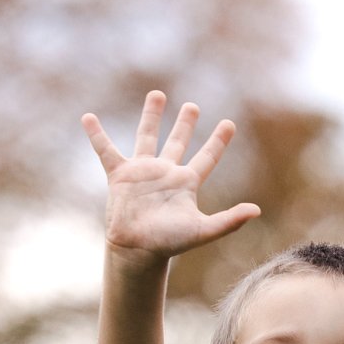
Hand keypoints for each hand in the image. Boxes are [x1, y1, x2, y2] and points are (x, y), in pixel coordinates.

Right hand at [81, 90, 260, 265]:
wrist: (137, 250)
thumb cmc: (169, 243)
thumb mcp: (203, 231)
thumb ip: (229, 221)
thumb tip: (256, 211)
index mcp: (186, 184)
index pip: (207, 157)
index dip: (218, 141)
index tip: (229, 124)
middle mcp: (165, 173)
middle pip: (178, 142)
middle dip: (186, 123)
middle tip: (193, 106)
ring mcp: (142, 172)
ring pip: (147, 137)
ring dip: (151, 116)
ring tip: (157, 94)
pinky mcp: (120, 175)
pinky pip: (106, 151)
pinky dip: (96, 135)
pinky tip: (88, 118)